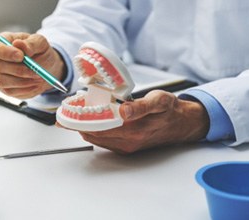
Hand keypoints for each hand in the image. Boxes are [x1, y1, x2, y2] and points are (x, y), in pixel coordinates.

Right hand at [0, 32, 65, 97]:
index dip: (4, 52)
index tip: (21, 56)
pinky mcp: (4, 87)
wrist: (46, 67)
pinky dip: (25, 88)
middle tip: (35, 70)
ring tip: (38, 76)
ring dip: (23, 80)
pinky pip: (10, 90)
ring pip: (2, 80)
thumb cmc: (40, 51)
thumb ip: (30, 43)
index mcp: (1, 42)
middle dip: (18, 69)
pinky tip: (35, 83)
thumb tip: (18, 44)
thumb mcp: (40, 42)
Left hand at [78, 90, 209, 153]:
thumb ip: (141, 106)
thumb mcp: (159, 100)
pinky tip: (90, 122)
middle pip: (93, 134)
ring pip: (97, 138)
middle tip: (65, 112)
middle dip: (77, 123)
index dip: (79, 120)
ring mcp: (126, 146)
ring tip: (73, 115)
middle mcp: (128, 141)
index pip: (97, 126)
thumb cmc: (169, 110)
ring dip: (84, 128)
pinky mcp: (127, 147)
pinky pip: (104, 141)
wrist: (182, 124)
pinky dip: (93, 132)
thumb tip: (124, 111)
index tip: (66, 112)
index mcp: (133, 129)